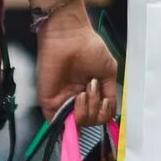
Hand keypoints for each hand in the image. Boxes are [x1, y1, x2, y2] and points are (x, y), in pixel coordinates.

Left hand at [36, 7, 118, 126]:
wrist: (70, 37)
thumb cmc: (89, 47)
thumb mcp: (109, 72)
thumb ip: (110, 94)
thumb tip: (109, 111)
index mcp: (90, 93)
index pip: (99, 116)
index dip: (104, 114)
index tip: (105, 102)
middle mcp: (77, 99)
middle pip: (90, 122)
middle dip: (97, 111)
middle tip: (94, 89)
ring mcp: (63, 102)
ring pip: (79, 124)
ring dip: (88, 110)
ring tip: (86, 91)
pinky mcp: (50, 102)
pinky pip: (61, 121)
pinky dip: (73, 116)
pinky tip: (79, 98)